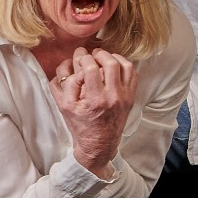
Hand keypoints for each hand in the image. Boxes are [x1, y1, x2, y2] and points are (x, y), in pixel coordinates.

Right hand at [50, 47, 137, 177]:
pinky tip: (114, 64)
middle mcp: (113, 97)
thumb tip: (71, 64)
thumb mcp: (64, 106)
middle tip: (91, 54)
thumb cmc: (80, 124)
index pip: (91, 69)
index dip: (83, 58)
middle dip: (99, 54)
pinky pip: (133, 74)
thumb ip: (64, 84)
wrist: (99, 143)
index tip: (79, 57)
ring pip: (125, 66)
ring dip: (113, 57)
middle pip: (110, 63)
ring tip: (102, 57)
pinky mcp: (131, 97)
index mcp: (95, 100)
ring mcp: (125, 97)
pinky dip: (124, 64)